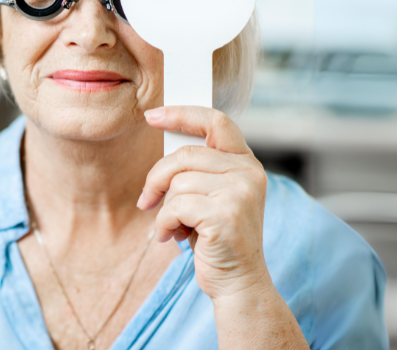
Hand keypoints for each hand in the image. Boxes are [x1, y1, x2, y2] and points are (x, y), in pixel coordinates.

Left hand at [137, 106, 271, 301]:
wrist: (237, 282)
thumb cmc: (216, 239)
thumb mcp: (210, 197)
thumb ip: (197, 171)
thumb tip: (164, 144)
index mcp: (246, 164)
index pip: (216, 122)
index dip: (182, 114)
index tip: (153, 116)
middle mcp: (248, 174)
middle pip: (184, 155)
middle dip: (157, 178)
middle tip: (147, 200)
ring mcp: (240, 193)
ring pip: (177, 182)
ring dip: (163, 209)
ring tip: (171, 227)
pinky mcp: (225, 214)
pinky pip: (175, 206)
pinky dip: (163, 224)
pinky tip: (171, 237)